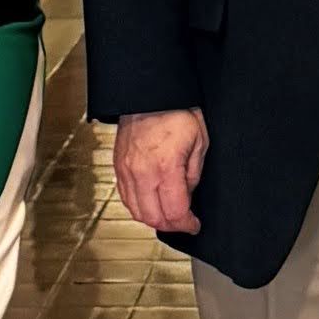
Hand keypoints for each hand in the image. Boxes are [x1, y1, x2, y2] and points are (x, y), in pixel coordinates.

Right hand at [115, 107, 207, 234]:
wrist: (150, 93)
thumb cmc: (176, 111)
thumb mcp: (200, 142)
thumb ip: (193, 174)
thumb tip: (187, 195)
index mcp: (165, 166)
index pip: (174, 212)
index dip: (187, 224)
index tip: (194, 224)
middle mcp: (141, 171)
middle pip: (152, 217)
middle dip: (171, 226)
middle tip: (184, 223)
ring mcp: (126, 169)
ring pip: (135, 211)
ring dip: (153, 218)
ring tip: (169, 214)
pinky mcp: (118, 166)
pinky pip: (125, 197)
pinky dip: (138, 206)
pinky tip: (151, 202)